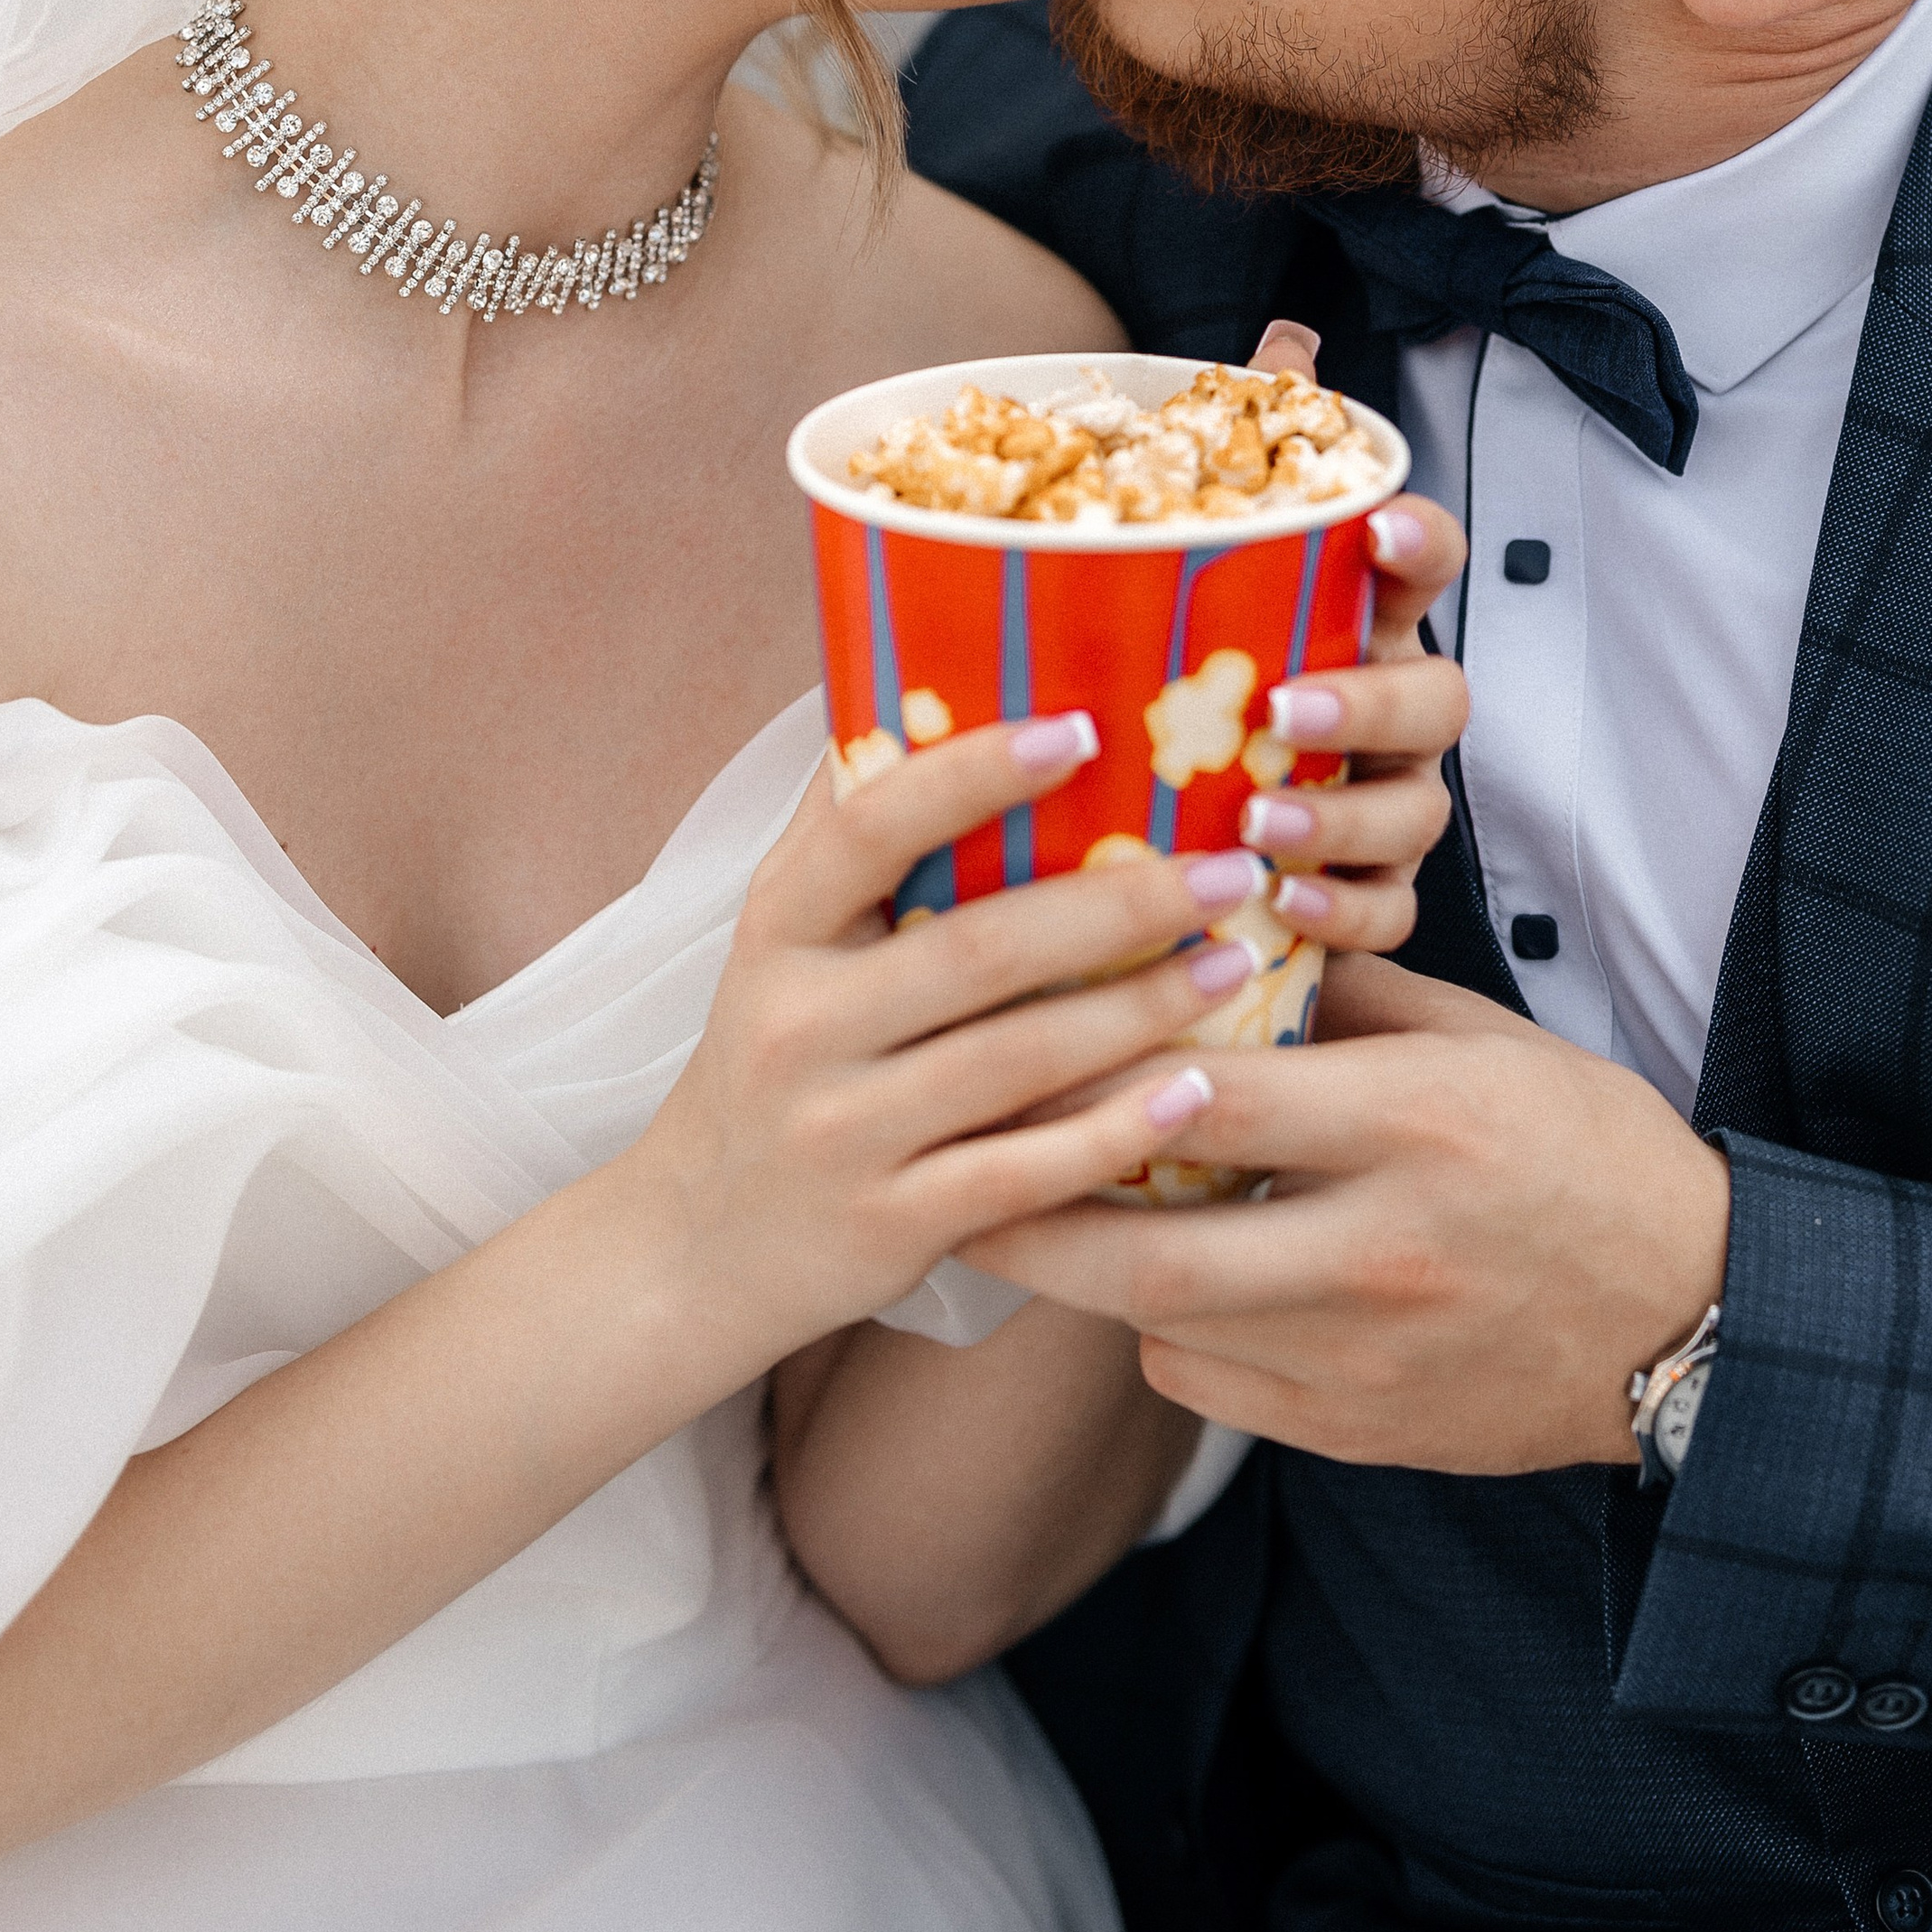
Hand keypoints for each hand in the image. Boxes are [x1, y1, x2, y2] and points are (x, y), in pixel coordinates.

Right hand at [617, 716, 1331, 1383]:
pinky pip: (1022, 1175)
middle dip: (1120, 904)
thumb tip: (913, 686)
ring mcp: (842, 1132)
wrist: (694, 1244)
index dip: (973, 774)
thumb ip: (846, 829)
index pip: (870, 829)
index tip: (1080, 728)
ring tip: (1237, 961)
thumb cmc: (772, 1057)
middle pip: (979, 949)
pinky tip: (1194, 1093)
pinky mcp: (889, 1226)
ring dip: (1141, 1010)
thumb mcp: (779, 940)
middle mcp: (799, 1025)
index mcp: (778, 929)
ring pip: (1016, 1060)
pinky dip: (1114, 1134)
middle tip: (1232, 866)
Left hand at [966, 952, 1730, 1473]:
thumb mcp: (1482, 1038)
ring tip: (1017, 1212)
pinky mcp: (1360, 1434)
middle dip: (1022, 1211)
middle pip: (1144, 1251)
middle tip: (941, 1164)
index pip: (1206, 1098)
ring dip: (1083, 1273)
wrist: (1700, 1320)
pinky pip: (1210, 1390)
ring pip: (1161, 1329)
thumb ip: (1344, 1000)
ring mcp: (1365, 1358)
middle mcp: (1377, 1251)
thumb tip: (1213, 948)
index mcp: (1412, 1125)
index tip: (1007, 1035)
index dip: (1090, 1069)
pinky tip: (1150, 1285)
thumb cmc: (1589, 1150)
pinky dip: (1160, 1336)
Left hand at [1234, 317, 1466, 935]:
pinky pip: (1384, 911)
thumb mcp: (1202, 574)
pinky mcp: (1366, 896)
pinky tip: (1282, 905)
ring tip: (1262, 818)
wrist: (1180, 826)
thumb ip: (1245, 451)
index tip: (1387, 523)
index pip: (1422, 564)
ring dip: (1343, 817)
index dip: (1421, 540)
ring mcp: (1388, 806)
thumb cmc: (1208, 681)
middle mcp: (1388, 712)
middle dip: (1370, 698)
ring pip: (1413, 811)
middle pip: (1435, 697)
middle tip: (1286, 705)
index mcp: (1359, 622)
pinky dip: (1340, 911)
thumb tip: (1289, 334)